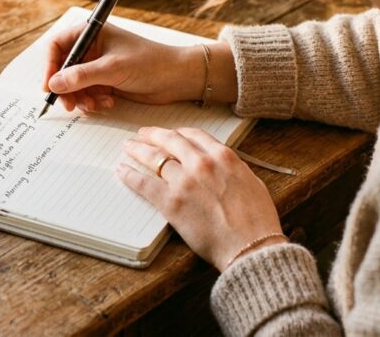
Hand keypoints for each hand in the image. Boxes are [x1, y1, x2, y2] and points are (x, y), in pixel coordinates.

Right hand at [43, 22, 237, 113]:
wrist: (177, 78)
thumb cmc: (150, 62)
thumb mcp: (112, 68)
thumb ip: (81, 76)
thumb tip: (53, 84)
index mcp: (92, 33)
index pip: (58, 46)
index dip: (50, 65)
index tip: (49, 85)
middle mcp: (92, 48)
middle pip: (63, 69)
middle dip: (66, 88)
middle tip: (70, 105)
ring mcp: (98, 66)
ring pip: (74, 85)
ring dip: (80, 98)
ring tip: (95, 104)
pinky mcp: (106, 82)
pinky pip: (87, 94)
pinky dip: (93, 102)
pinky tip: (108, 103)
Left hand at [117, 126, 283, 270]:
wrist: (251, 247)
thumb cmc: (257, 221)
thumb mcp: (252, 183)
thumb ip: (232, 169)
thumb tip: (222, 167)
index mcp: (223, 156)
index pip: (194, 135)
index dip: (178, 132)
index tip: (169, 134)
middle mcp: (202, 163)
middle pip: (170, 140)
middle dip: (153, 135)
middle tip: (142, 134)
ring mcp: (184, 182)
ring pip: (154, 158)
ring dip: (138, 150)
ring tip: (128, 148)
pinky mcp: (171, 203)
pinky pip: (144, 184)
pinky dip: (130, 175)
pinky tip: (121, 171)